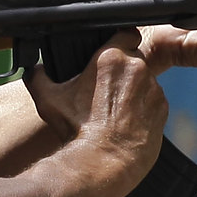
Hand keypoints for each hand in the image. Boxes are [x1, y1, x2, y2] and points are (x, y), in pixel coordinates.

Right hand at [24, 31, 167, 191]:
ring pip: (146, 82)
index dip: (120, 42)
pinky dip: (145, 109)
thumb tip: (33, 69)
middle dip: (123, 72)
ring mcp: (153, 89)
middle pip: (134, 59)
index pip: (126, 33)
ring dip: (135, 91)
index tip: (112, 56)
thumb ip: (38, 77)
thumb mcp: (48, 100)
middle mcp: (137, 68)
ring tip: (116, 113)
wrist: (101, 164)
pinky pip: (154, 102)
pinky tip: (129, 123)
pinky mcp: (162, 109)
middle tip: (107, 92)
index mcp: (110, 58)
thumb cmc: (75, 131)